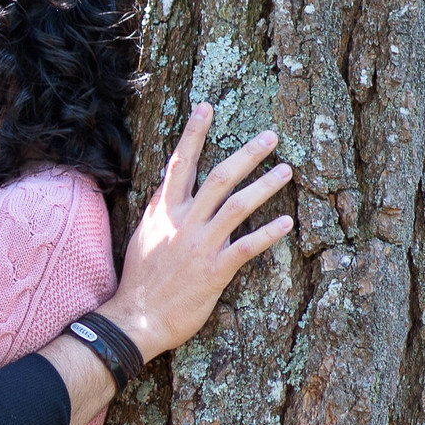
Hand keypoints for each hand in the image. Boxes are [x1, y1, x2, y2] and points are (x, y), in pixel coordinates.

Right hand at [103, 102, 294, 358]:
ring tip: (287, 170)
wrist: (136, 318)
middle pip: (219, 177)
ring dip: (265, 185)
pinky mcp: (215, 270)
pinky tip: (288, 223)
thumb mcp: (143, 237)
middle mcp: (183, 222)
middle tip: (271, 136)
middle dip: (247, 154)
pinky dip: (269, 233)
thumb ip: (161, 212)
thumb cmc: (139, 280)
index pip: (179, 163)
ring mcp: (200, 245)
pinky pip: (248, 246)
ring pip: (238, 205)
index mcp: (163, 211)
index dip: (193, 133)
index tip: (206, 107)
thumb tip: (169, 190)